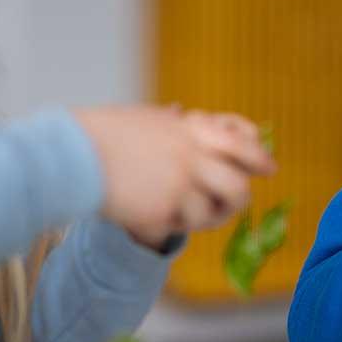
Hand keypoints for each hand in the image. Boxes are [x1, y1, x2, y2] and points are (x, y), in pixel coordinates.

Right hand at [72, 106, 276, 249]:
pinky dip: (176, 222)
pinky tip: (159, 215)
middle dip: (241, 195)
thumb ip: (176, 124)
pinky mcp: (164, 211)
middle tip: (238, 201)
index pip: (237, 139)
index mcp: (187, 129)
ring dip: (211, 214)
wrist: (73, 155)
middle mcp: (190, 155)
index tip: (269, 165)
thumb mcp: (147, 119)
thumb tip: (195, 118)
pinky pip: (184, 224)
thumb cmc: (103, 135)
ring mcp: (179, 184)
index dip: (257, 153)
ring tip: (194, 213)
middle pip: (237, 182)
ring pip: (215, 210)